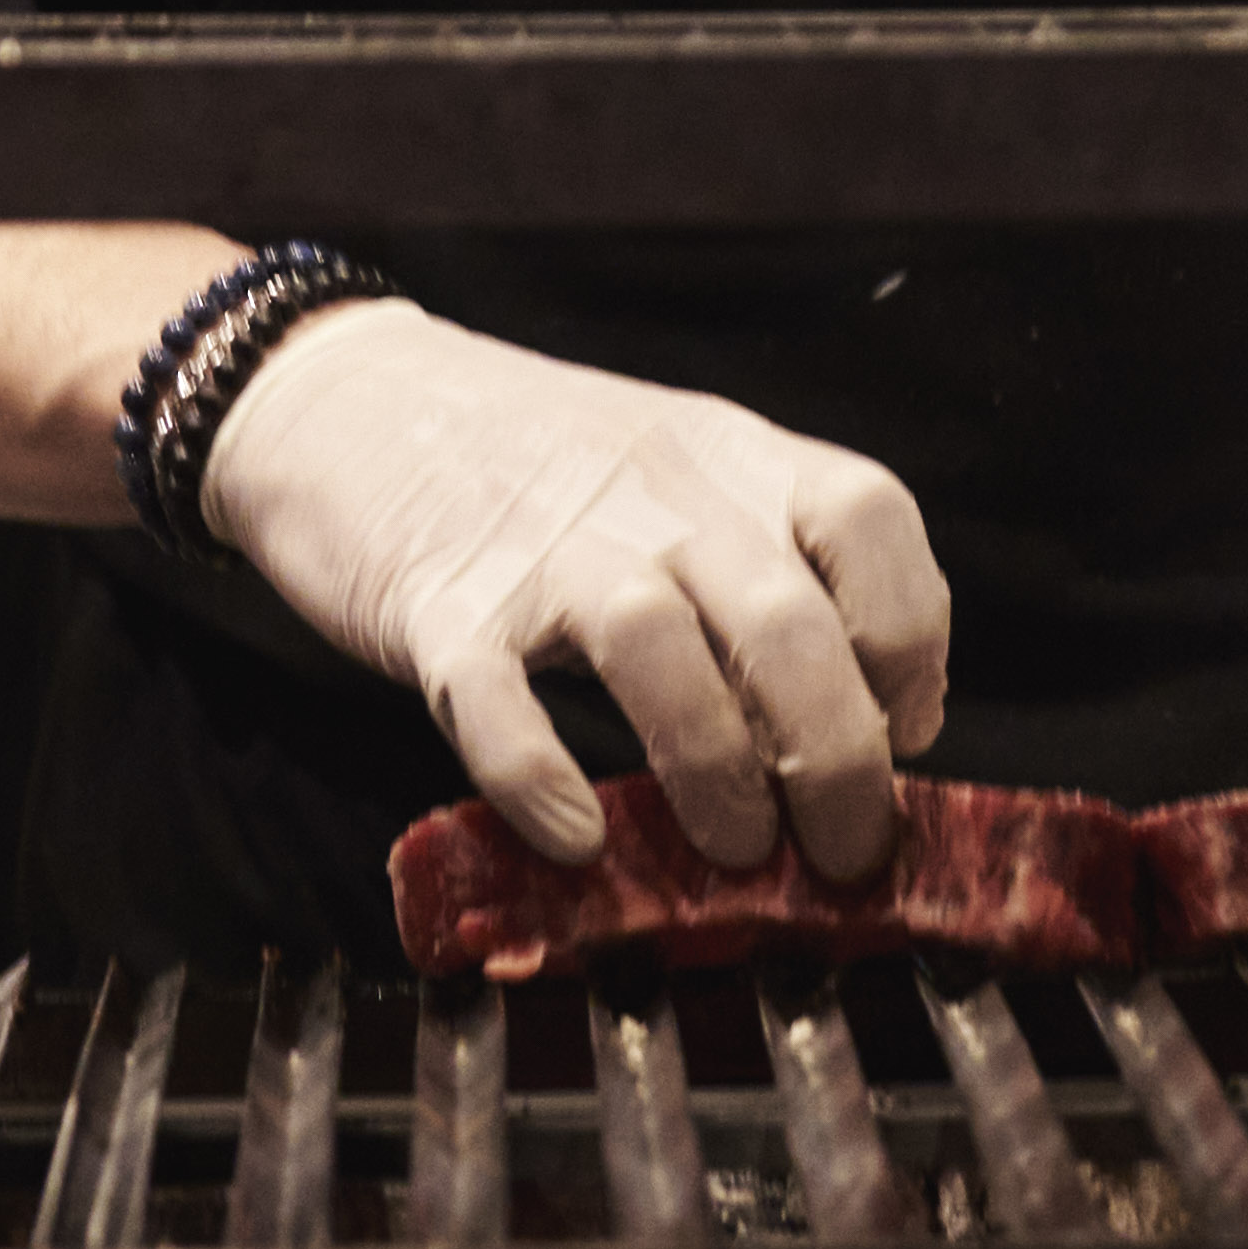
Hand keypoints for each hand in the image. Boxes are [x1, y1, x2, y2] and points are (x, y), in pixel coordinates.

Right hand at [198, 305, 954, 886]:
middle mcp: (653, 489)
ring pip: (659, 651)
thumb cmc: (522, 458)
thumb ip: (757, 564)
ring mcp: (543, 544)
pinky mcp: (438, 602)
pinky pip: (497, 699)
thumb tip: (857, 721)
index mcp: (727, 453)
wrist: (337, 393)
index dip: (911, 637)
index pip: (867, 517)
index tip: (905, 731)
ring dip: (713, 772)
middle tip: (844, 852)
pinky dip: (539, 778)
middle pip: (784, 618)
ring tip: (729, 855)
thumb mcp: (669, 472)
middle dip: (839, 758)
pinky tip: (570, 836)